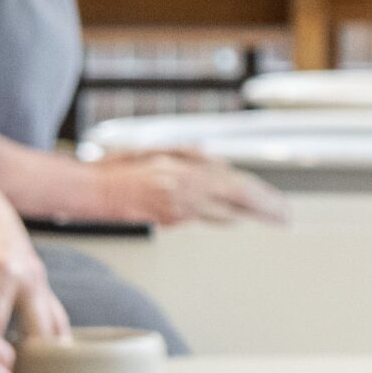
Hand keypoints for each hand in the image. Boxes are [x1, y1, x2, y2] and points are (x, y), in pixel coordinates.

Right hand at [82, 150, 286, 227]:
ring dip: (247, 217)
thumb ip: (189, 154)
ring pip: (223, 215)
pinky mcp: (168, 222)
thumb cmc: (116, 169)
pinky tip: (232, 218)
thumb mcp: (156, 150)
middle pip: (237, 201)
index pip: (236, 183)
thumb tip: (218, 163)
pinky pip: (200, 218)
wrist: (87, 191)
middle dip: (264, 210)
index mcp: (185, 170)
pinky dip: (218, 217)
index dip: (262, 194)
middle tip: (283, 217)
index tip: (278, 203)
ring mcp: (177, 210)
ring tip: (268, 219)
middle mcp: (184, 191)